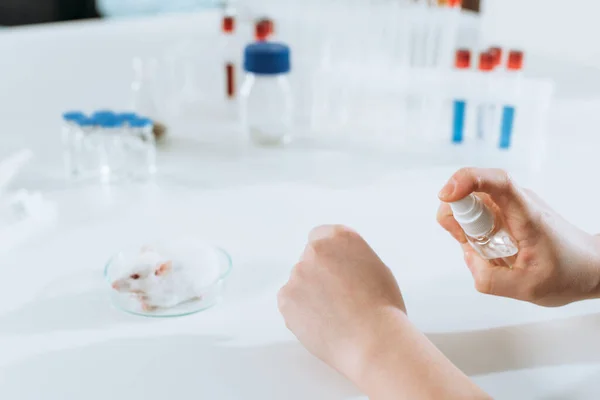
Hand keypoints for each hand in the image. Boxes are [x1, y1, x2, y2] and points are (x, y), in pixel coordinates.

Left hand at [277, 225, 404, 379]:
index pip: (320, 236)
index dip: (326, 256)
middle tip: (336, 299)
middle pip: (308, 260)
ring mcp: (298, 273)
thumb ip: (350, 258)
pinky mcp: (286, 297)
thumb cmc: (383, 309)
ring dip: (310, 295)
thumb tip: (338, 264)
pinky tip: (322, 323)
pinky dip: (300, 313)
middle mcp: (316, 250)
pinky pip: (290, 303)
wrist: (373, 340)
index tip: (332, 269)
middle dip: (318, 276)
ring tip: (334, 316)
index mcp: (340, 237)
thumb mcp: (375, 267)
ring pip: (299, 283)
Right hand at [438, 167, 599, 306]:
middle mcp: (517, 203)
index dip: (466, 180)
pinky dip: (472, 231)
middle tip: (466, 242)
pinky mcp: (506, 214)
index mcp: (527, 215)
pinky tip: (489, 250)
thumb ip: (490, 280)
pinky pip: (478, 215)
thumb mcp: (528, 289)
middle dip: (455, 215)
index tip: (446, 196)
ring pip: (471, 203)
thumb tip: (468, 258)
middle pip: (472, 191)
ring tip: (484, 252)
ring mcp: (511, 206)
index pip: (497, 181)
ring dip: (464, 226)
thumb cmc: (568, 273)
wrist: (590, 266)